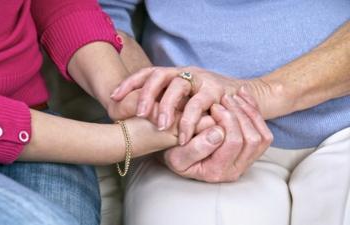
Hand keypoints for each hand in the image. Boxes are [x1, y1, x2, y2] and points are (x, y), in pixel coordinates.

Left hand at [111, 66, 271, 144]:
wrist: (243, 97)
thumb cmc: (206, 103)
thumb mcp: (183, 100)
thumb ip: (165, 104)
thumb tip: (134, 116)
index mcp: (173, 74)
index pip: (148, 72)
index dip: (129, 83)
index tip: (114, 97)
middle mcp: (185, 73)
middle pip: (159, 74)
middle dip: (147, 94)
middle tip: (140, 114)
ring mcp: (201, 79)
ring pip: (178, 86)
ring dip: (167, 107)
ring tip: (160, 126)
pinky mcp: (216, 91)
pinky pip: (198, 105)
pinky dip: (188, 122)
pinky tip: (181, 137)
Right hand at [161, 95, 272, 182]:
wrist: (178, 153)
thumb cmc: (175, 153)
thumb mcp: (175, 155)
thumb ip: (194, 148)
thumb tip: (218, 133)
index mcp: (216, 172)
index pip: (233, 143)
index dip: (228, 121)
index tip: (214, 106)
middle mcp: (234, 171)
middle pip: (251, 140)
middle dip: (239, 114)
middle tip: (224, 99)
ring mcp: (245, 163)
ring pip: (261, 137)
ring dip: (249, 113)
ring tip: (232, 98)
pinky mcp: (250, 154)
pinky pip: (264, 134)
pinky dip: (256, 114)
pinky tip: (242, 98)